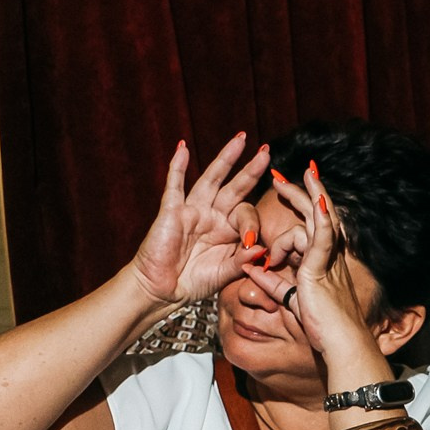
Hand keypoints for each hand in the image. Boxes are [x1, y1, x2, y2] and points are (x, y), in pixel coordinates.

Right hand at [127, 134, 270, 307]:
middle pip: (235, 187)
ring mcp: (192, 210)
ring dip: (225, 158)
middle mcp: (213, 215)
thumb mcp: (225, 273)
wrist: (162, 290)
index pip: (247, 214)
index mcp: (228, 230)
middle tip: (266, 151)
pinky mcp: (172, 211)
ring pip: (211, 179)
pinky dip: (177, 166)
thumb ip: (243, 261)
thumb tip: (261, 248)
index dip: (252, 226)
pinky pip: (174, 185)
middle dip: (251, 169)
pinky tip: (183, 147)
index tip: (250, 243)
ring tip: (241, 139)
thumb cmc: (194, 282)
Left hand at [242, 162, 380, 356]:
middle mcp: (330, 256)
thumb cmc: (323, 326)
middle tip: (283, 175)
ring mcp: (329, 259)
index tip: (285, 192)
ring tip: (287, 178)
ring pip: (318, 219)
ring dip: (305, 196)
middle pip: (318, 214)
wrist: (341, 342)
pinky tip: (316, 200)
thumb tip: (253, 272)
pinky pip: (323, 236)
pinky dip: (321, 217)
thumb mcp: (292, 299)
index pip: (311, 228)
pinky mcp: (322, 267)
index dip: (299, 209)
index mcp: (322, 262)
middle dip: (301, 192)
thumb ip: (274, 284)